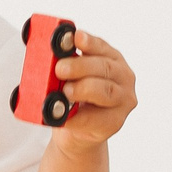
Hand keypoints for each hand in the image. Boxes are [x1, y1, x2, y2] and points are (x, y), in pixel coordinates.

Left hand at [52, 30, 136, 149]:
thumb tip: (47, 55)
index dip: (89, 42)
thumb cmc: (75, 99)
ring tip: (66, 92)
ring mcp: (122, 101)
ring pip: (106, 91)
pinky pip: (96, 119)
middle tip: (60, 68)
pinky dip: (78, 117)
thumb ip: (66, 64)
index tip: (76, 37)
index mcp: (113, 59)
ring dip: (83, 89)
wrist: (78, 133)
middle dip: (81, 66)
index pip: (102, 47)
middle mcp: (123, 78)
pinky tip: (66, 116)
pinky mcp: (114, 123)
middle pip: (105, 68)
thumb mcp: (71, 76)